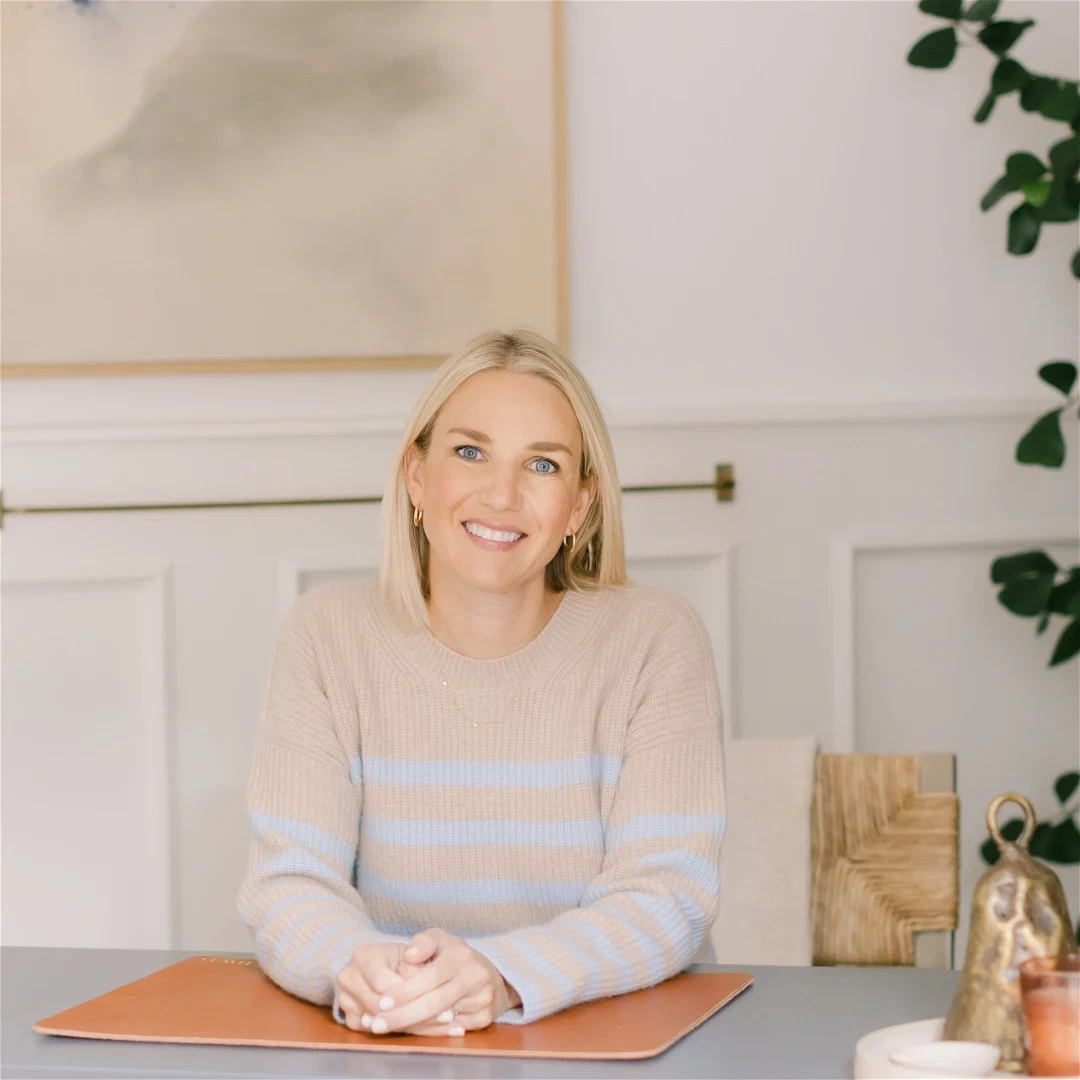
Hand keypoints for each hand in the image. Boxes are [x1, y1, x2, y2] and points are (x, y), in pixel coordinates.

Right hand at [334, 941, 461, 1036]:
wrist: (383, 966)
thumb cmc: (405, 957)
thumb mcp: (417, 950)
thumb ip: (419, 959)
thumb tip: (422, 975)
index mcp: (364, 956)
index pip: (384, 983)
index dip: (410, 992)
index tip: (440, 996)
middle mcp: (348, 977)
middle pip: (380, 1005)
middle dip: (414, 1013)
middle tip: (448, 1017)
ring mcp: (346, 1000)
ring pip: (379, 1022)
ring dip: (412, 1026)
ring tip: (444, 1027)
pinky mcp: (350, 1019)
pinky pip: (376, 1032)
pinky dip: (401, 1033)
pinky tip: (429, 1032)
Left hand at [367, 928, 520, 1034]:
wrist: (491, 975)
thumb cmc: (455, 956)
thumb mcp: (440, 939)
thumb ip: (423, 943)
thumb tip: (409, 956)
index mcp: (460, 955)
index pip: (430, 976)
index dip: (405, 990)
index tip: (382, 1002)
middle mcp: (475, 975)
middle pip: (435, 1001)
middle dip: (404, 1015)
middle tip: (377, 1024)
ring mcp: (483, 997)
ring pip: (443, 1018)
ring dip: (414, 1026)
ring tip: (388, 1029)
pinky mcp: (486, 1016)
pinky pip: (454, 1030)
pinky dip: (433, 1033)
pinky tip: (414, 1033)